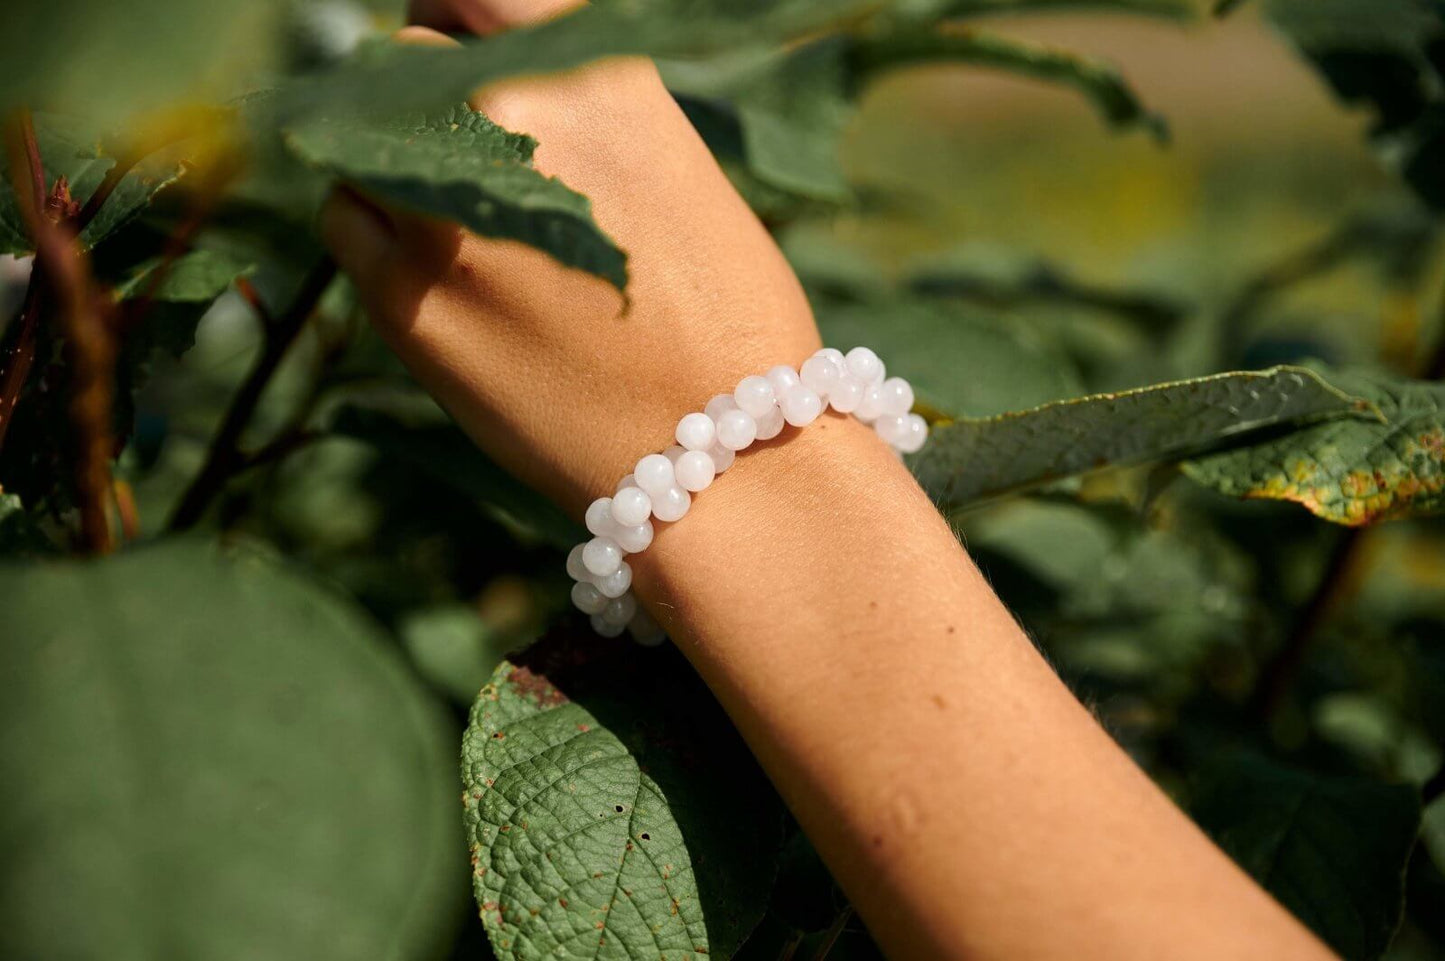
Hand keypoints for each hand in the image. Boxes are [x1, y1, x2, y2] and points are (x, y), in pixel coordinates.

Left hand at [319, 0, 820, 517]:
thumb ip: (570, 120)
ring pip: (356, 137)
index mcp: (595, 76)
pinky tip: (431, 272)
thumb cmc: (725, 319)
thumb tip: (482, 96)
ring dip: (388, 165)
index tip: (459, 48)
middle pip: (405, 58)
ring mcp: (445, 206)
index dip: (455, 21)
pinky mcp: (402, 296)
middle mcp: (511, 116)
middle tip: (461, 160)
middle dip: (424, 99)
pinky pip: (343, 221)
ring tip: (452, 225)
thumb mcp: (668, 170)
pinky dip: (372, 232)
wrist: (722, 456)